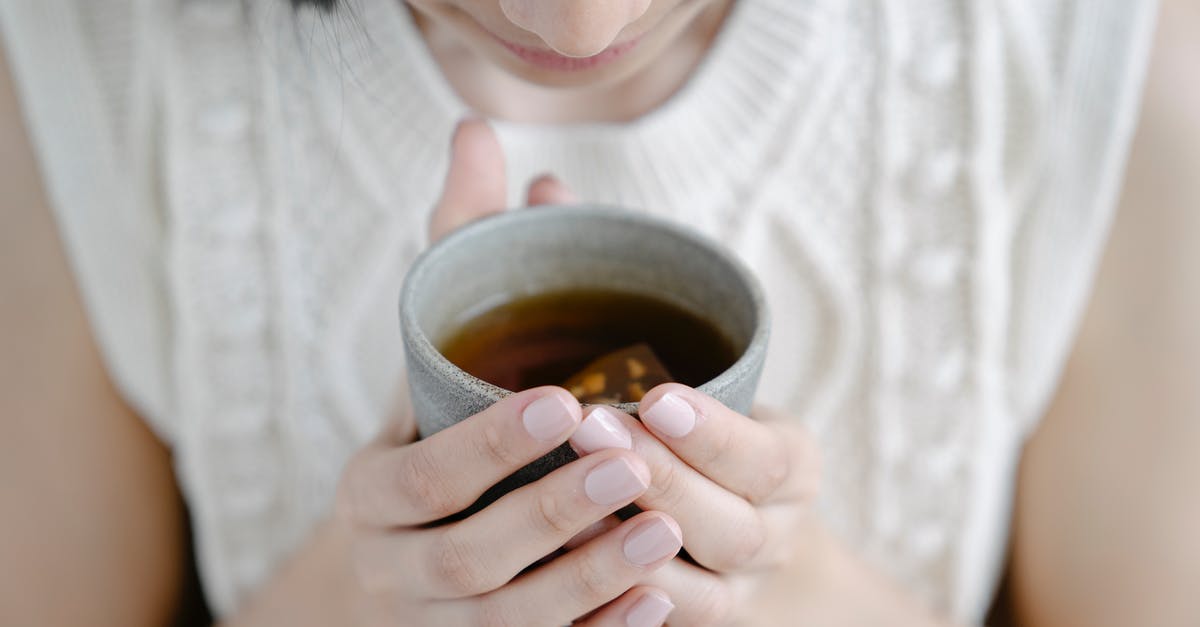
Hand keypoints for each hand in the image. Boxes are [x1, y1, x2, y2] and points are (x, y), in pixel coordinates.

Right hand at [329, 119, 678, 625]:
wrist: (415, 546)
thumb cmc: (437, 430)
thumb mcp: (439, 348)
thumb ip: (458, 250)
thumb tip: (477, 133)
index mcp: (371, 490)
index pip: (419, 477)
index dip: (487, 446)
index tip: (564, 400)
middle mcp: (392, 565)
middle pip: (466, 557)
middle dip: (550, 512)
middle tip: (629, 459)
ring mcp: (438, 622)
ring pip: (508, 619)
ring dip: (589, 576)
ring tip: (666, 529)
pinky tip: (659, 597)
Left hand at [567, 383, 820, 624]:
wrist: (743, 530)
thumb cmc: (710, 448)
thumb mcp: (722, 410)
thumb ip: (682, 405)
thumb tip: (603, 380)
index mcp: (794, 471)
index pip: (764, 460)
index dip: (711, 435)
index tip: (655, 399)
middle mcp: (778, 539)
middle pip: (734, 530)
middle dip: (662, 481)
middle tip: (592, 429)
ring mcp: (743, 594)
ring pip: (703, 590)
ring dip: (631, 545)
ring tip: (569, 495)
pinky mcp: (705, 623)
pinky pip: (669, 624)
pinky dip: (622, 601)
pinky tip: (570, 560)